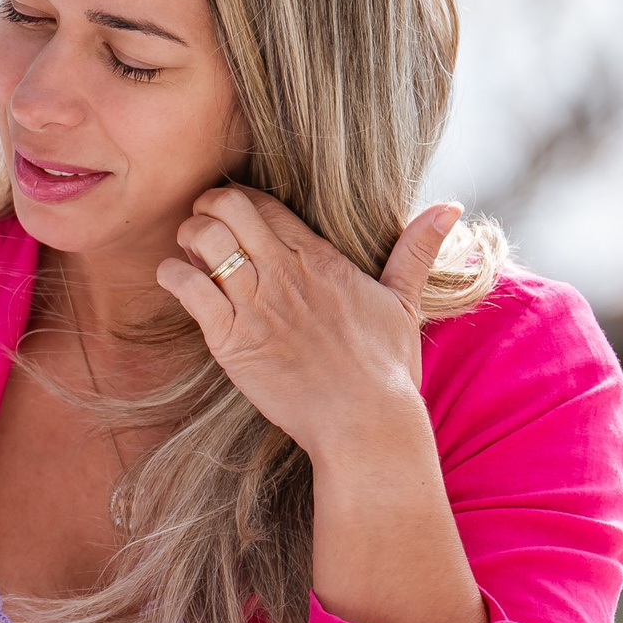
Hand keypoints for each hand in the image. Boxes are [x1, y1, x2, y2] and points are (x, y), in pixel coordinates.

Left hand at [157, 186, 463, 462]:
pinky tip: (178, 284)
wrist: (363, 422)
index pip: (262, 202)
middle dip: (206, 209)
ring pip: (202, 239)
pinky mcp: (231, 339)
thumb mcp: (404, 300)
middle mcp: (283, 271)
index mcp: (319, 256)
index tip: (233, 216)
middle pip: (226, 207)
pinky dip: (173, 276)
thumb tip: (449, 208)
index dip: (239, 200)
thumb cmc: (385, 369)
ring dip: (187, 239)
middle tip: (203, 229)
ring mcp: (255, 303)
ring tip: (191, 256)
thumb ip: (416, 249)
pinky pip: (187, 287)